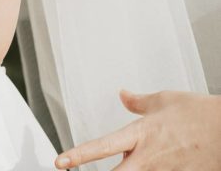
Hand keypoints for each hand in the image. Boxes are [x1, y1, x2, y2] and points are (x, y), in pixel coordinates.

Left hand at [55, 89, 220, 170]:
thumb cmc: (197, 112)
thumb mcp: (163, 99)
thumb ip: (138, 101)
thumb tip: (122, 94)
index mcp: (140, 133)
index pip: (102, 147)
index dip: (78, 155)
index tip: (60, 161)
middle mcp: (148, 157)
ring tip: (125, 165)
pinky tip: (153, 164)